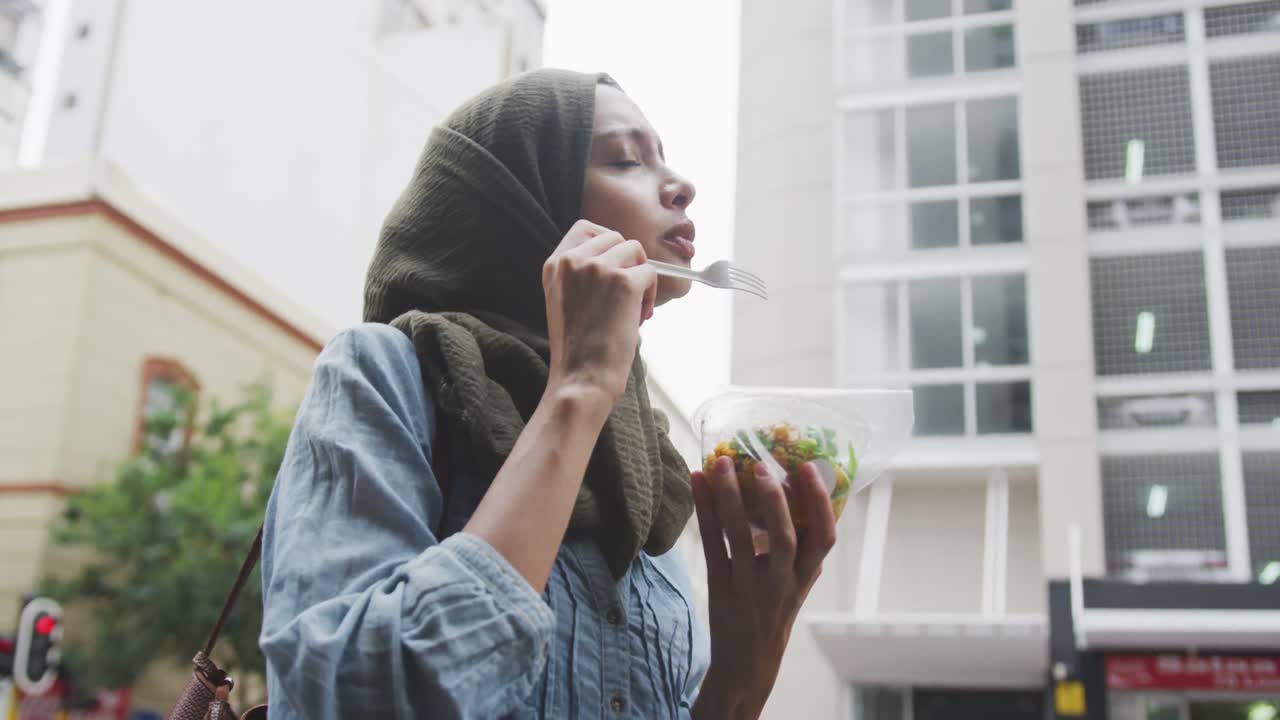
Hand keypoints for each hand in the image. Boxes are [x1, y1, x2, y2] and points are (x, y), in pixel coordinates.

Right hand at [543, 220, 657, 401]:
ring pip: (636, 251)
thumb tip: (617, 257)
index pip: (586, 228)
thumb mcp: (564, 299)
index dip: (607, 243)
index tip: (615, 266)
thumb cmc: (577, 348)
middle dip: (627, 262)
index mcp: (554, 264)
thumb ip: (580, 273)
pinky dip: (651, 294)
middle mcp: (572, 260)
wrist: (581, 377)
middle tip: (627, 295)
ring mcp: (597, 268)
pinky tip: (640, 316)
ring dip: (641, 277)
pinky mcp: (623, 282)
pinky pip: (651, 272)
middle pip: (616, 237)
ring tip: (633, 308)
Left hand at [690, 457, 836, 719]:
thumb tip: (815, 511)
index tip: (808, 467)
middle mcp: (780, 582)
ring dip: (730, 497)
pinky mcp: (720, 587)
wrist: (746, 665)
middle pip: (785, 538)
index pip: (824, 539)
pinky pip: (712, 544)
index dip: (820, 502)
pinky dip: (704, 511)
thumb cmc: (773, 617)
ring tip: (720, 464)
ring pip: (740, 537)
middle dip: (774, 500)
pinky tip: (697, 483)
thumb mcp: (798, 589)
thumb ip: (805, 557)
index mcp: (804, 577)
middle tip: (761, 465)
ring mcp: (748, 586)